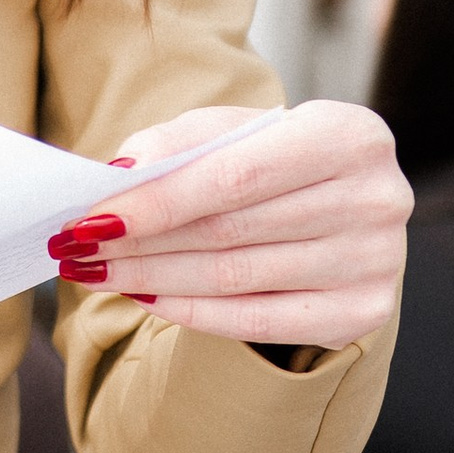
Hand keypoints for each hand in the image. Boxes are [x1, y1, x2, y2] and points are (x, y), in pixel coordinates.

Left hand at [48, 100, 410, 351]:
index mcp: (351, 135)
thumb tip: (120, 175)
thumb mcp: (233, 132)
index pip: (236, 175)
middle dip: (142, 242)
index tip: (92, 217)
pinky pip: (256, 320)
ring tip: (96, 271)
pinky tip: (145, 297)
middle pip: (230, 230)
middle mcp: (377, 198)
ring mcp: (377, 262)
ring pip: (235, 278)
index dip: (158, 200)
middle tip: (76, 247)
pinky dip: (190, 311)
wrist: (339, 206)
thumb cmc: (276, 160)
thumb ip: (178, 144)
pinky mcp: (362, 311)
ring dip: (152, 278)